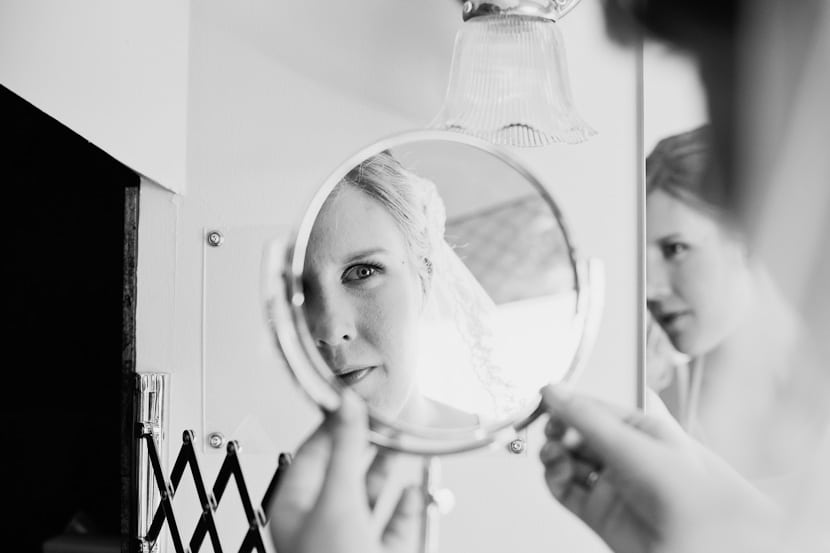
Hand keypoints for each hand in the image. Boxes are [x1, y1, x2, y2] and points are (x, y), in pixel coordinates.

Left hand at [269, 391, 423, 552]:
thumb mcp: (338, 500)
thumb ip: (345, 449)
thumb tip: (346, 405)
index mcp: (293, 510)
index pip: (310, 454)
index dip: (331, 425)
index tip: (351, 403)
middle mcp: (318, 524)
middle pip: (342, 471)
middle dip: (363, 444)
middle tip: (380, 418)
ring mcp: (348, 540)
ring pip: (368, 495)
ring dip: (385, 469)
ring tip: (398, 443)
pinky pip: (392, 524)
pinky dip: (404, 504)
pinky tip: (411, 488)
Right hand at [538, 385, 783, 552]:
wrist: (696, 543)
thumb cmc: (685, 492)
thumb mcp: (630, 444)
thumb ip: (586, 417)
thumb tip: (553, 392)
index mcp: (640, 428)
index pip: (595, 407)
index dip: (568, 404)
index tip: (545, 401)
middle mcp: (625, 454)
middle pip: (577, 434)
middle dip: (559, 430)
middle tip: (550, 429)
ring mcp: (611, 483)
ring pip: (568, 461)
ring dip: (554, 454)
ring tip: (553, 453)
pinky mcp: (598, 511)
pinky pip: (566, 491)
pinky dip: (554, 480)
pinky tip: (555, 473)